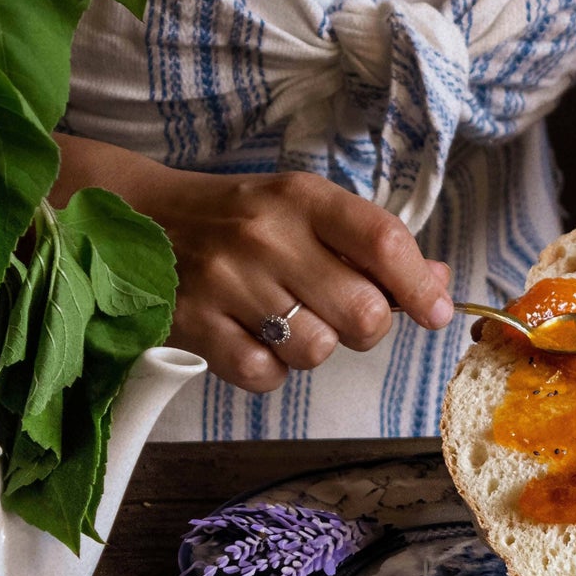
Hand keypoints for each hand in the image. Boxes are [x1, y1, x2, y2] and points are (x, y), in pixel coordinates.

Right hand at [132, 163, 452, 391]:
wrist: (136, 216)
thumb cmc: (240, 217)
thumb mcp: (305, 209)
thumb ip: (371, 245)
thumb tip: (439, 283)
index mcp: (303, 199)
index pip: (383, 241)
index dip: (422, 285)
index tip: (438, 311)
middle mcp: (267, 236)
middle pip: (362, 313)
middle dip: (368, 326)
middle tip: (346, 314)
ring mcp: (226, 282)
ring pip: (316, 350)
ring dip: (315, 347)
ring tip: (288, 319)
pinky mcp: (194, 325)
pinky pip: (265, 375)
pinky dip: (271, 369)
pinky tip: (255, 338)